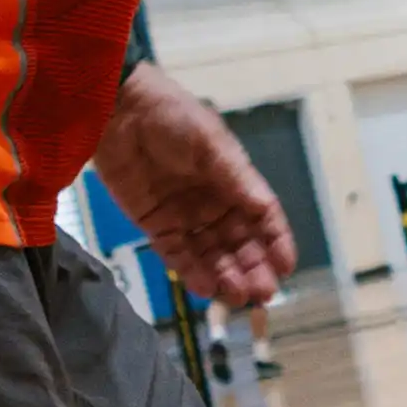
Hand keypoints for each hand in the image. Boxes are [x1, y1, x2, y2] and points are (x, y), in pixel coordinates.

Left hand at [92, 72, 296, 307]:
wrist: (119, 111)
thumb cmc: (172, 116)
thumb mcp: (210, 142)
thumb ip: (235, 177)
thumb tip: (264, 208)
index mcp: (235, 181)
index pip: (263, 217)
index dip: (276, 242)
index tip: (286, 268)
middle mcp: (214, 203)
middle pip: (240, 243)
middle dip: (254, 268)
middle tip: (262, 293)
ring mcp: (186, 217)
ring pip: (212, 255)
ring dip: (226, 276)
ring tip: (235, 296)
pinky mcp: (156, 225)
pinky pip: (178, 255)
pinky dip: (192, 273)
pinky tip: (206, 288)